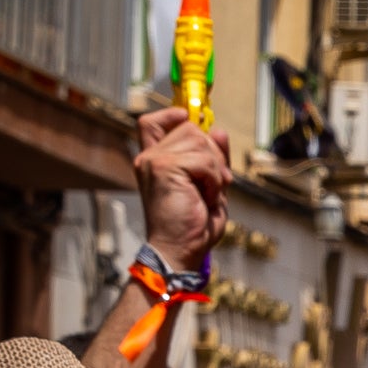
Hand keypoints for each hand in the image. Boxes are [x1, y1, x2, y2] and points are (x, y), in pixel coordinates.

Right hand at [134, 105, 230, 265]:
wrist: (179, 252)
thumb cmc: (193, 227)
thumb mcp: (211, 186)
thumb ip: (214, 158)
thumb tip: (218, 131)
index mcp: (154, 161)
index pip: (152, 121)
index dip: (174, 115)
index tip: (196, 125)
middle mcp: (149, 157)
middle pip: (190, 128)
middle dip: (212, 154)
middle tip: (214, 185)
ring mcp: (154, 161)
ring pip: (200, 141)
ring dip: (215, 170)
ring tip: (207, 194)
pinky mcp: (164, 168)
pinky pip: (203, 159)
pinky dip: (213, 180)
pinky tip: (205, 198)